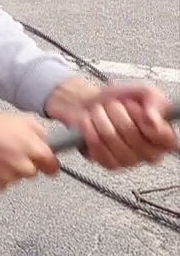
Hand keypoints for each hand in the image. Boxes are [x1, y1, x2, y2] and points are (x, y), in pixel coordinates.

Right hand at [0, 108, 59, 192]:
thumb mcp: (22, 119)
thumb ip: (39, 134)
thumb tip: (45, 141)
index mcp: (36, 151)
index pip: (52, 167)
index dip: (47, 163)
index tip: (44, 162)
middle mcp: (25, 167)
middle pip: (32, 172)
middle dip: (24, 163)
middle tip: (11, 151)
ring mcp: (10, 177)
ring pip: (16, 177)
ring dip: (9, 169)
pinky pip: (1, 183)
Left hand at [45, 80, 177, 169]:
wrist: (91, 104)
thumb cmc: (121, 100)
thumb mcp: (144, 92)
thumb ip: (155, 101)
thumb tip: (153, 120)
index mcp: (166, 137)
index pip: (165, 136)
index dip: (144, 118)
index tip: (135, 106)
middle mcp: (152, 153)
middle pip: (130, 131)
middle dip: (116, 110)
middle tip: (113, 105)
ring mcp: (131, 161)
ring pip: (111, 137)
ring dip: (100, 117)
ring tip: (100, 111)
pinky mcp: (110, 163)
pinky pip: (98, 147)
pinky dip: (89, 129)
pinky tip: (91, 122)